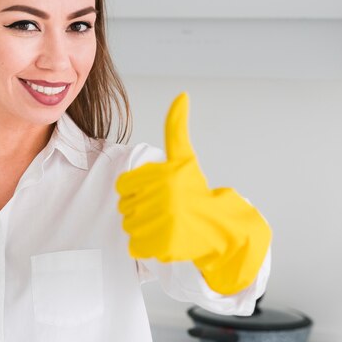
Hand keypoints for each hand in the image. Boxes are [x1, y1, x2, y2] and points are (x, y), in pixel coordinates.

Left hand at [115, 92, 270, 294]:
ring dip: (143, 227)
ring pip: (129, 226)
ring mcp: (163, 223)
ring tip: (166, 224)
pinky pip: (135, 246)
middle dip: (141, 208)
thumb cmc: (196, 191)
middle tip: (164, 209)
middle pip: (125, 207)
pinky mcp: (163, 246)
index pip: (123, 185)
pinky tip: (164, 239)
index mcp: (163, 175)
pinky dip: (146, 245)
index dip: (137, 189)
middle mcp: (163, 198)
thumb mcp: (185, 158)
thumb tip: (182, 95)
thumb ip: (176, 128)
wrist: (218, 229)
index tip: (155, 192)